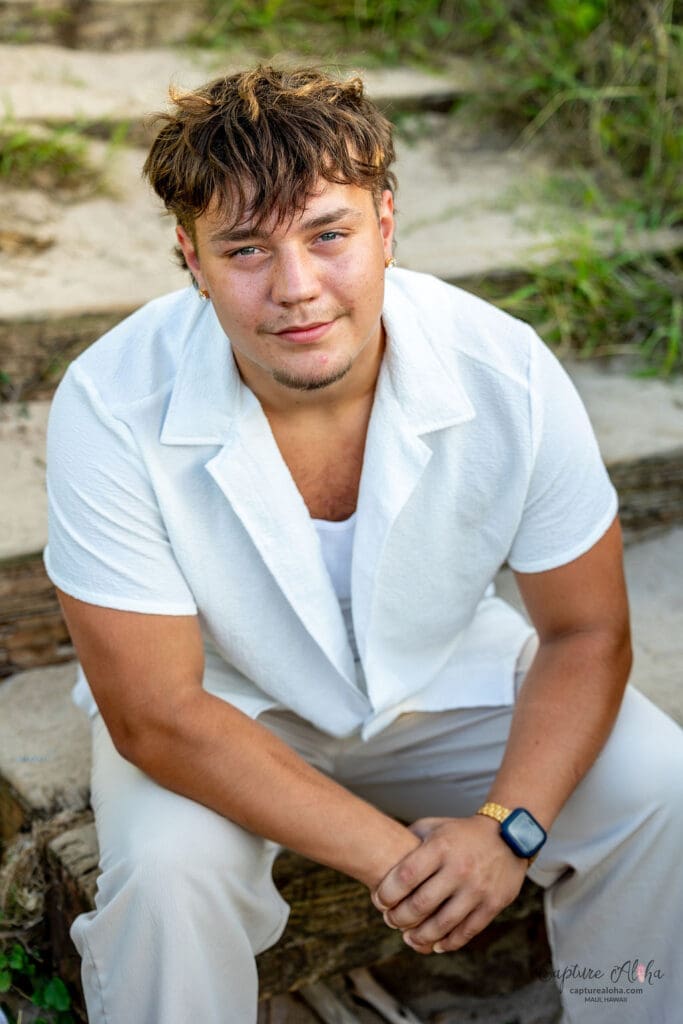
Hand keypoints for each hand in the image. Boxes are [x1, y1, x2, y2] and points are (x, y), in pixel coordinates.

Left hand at [371, 815, 527, 953]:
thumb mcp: (435, 827)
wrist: (508, 836)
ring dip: (420, 936)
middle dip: (399, 918)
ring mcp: (477, 888)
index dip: (387, 894)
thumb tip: (382, 857)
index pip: (405, 876)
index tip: (379, 900)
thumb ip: (409, 840)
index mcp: (441, 847)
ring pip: (442, 924)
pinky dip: (448, 942)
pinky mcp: (493, 904)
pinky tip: (435, 943)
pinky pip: (466, 932)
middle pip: (420, 905)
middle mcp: (459, 868)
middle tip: (391, 920)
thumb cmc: (461, 833)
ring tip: (408, 937)